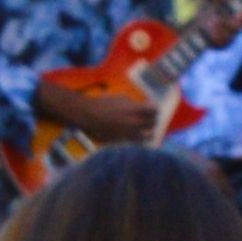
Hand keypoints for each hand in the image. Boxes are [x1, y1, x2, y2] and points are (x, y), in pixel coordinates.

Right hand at [43, 74, 162, 146]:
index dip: (154, 110)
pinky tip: (133, 134)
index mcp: (134, 110)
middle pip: (153, 124)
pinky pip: (135, 142)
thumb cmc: (103, 104)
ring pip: (147, 137)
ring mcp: (128, 134)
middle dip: (152, 121)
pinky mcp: (122, 141)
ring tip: (144, 129)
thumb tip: (145, 107)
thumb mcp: (121, 98)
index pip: (155, 111)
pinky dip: (137, 139)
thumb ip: (135, 104)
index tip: (152, 109)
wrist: (86, 115)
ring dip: (147, 132)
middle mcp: (133, 123)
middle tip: (149, 119)